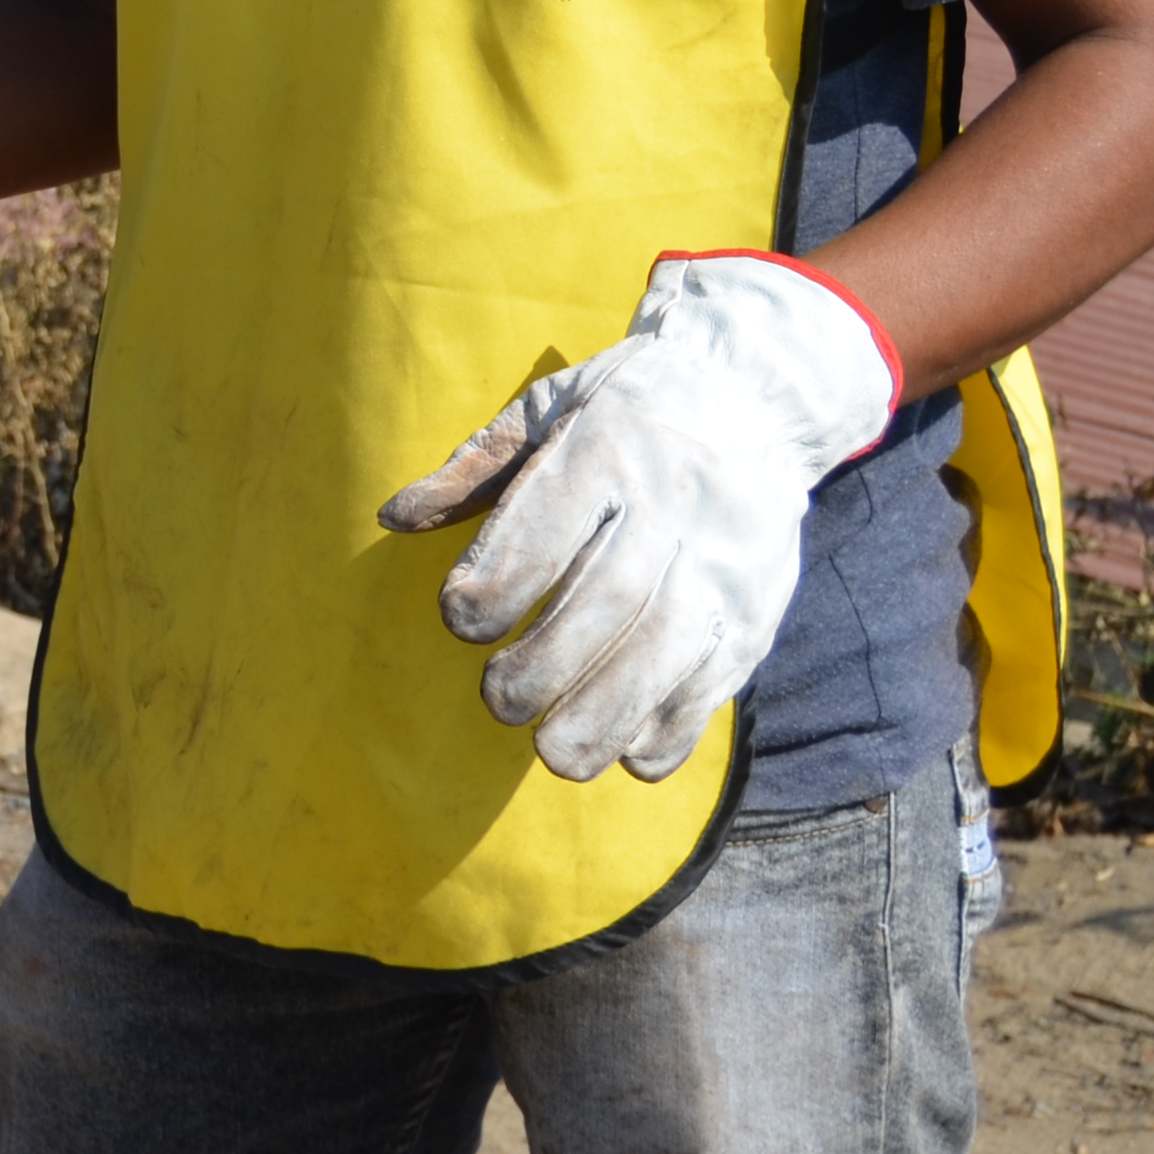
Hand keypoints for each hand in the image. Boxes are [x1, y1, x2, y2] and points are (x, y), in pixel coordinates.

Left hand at [377, 253, 899, 781]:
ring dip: (610, 711)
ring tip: (555, 755)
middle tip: (496, 702)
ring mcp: (728, 559)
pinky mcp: (760, 605)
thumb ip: (475, 467)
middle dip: (549, 663)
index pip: (554, 518)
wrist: (754, 399)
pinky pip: (721, 676)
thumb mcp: (547, 408)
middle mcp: (676, 503)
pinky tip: (628, 753)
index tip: (459, 619)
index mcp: (610, 444)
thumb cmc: (624, 408)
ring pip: (673, 646)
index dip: (504, 577)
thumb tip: (393, 517)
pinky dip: (675, 725)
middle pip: (614, 596)